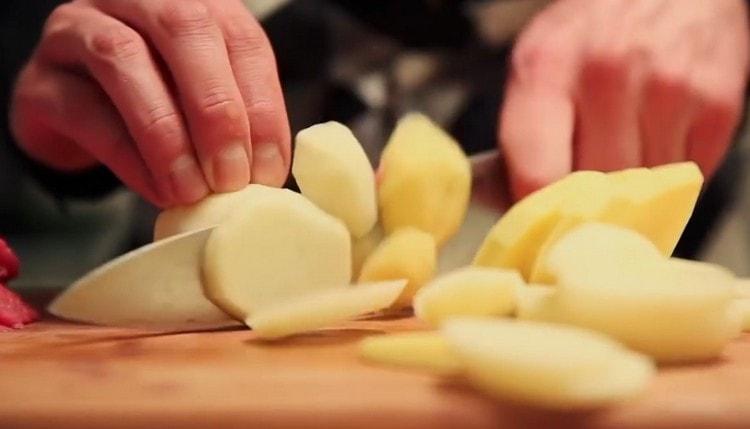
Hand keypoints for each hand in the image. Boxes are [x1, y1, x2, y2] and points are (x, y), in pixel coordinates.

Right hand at [11, 0, 290, 206]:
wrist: (76, 116)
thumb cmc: (155, 105)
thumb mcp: (202, 101)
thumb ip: (236, 119)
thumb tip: (267, 173)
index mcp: (195, 5)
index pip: (242, 40)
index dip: (262, 107)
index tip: (269, 170)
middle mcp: (138, 2)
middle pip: (185, 31)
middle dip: (217, 113)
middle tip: (231, 178)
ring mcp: (81, 30)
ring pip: (124, 59)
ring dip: (169, 135)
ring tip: (192, 191)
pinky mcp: (43, 79)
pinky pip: (86, 111)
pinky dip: (130, 158)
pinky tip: (158, 190)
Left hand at [500, 0, 748, 198]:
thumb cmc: (589, 32)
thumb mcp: (536, 65)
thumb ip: (519, 135)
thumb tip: (495, 201)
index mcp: (546, 67)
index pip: (537, 176)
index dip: (537, 213)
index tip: (538, 227)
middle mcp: (607, 75)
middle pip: (592, 193)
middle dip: (583, 203)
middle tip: (581, 189)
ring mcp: (667, 89)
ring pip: (641, 193)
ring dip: (629, 190)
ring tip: (621, 148)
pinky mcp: (716, 104)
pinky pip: (685, 178)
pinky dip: (667, 173)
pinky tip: (655, 137)